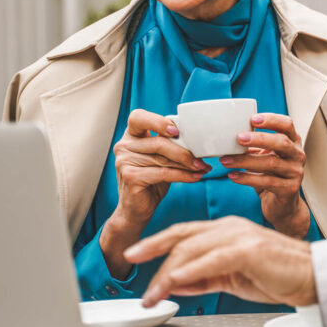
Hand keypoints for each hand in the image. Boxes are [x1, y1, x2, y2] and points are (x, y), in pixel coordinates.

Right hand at [102, 109, 210, 277]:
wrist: (135, 210)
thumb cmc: (152, 180)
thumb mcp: (161, 158)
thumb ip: (171, 145)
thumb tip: (201, 140)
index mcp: (131, 136)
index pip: (138, 117)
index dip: (158, 121)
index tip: (177, 131)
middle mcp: (124, 146)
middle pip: (158, 141)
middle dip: (184, 151)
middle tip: (202, 158)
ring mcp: (124, 161)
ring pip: (163, 159)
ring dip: (188, 165)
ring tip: (203, 168)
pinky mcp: (131, 177)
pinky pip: (163, 173)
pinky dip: (183, 176)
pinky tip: (196, 177)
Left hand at [124, 216, 317, 306]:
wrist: (315, 276)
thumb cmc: (281, 275)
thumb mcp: (233, 278)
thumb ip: (203, 278)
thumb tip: (173, 282)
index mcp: (226, 231)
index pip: (184, 234)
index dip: (156, 242)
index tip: (135, 254)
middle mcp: (230, 228)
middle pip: (183, 237)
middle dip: (153, 253)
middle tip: (134, 271)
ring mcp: (240, 236)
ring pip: (193, 250)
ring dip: (168, 273)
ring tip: (153, 294)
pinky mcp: (250, 250)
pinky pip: (214, 259)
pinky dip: (192, 269)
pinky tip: (176, 279)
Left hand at [220, 113, 309, 237]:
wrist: (282, 206)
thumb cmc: (271, 175)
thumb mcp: (265, 156)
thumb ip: (255, 145)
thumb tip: (228, 134)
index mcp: (293, 142)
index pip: (287, 124)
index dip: (271, 120)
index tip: (253, 119)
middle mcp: (298, 155)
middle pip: (281, 142)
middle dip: (259, 138)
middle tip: (238, 138)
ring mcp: (296, 173)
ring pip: (271, 163)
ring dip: (245, 161)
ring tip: (226, 160)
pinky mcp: (289, 189)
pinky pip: (267, 181)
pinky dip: (247, 178)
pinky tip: (233, 176)